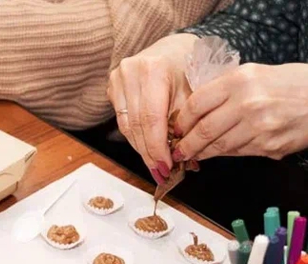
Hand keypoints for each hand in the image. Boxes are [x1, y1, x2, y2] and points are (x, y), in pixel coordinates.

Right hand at [108, 34, 197, 183]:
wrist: (174, 47)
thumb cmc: (189, 68)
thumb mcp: (195, 92)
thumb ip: (187, 123)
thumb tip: (185, 158)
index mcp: (153, 70)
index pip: (151, 119)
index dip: (157, 147)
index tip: (167, 167)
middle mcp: (131, 73)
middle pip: (136, 124)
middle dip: (149, 153)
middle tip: (161, 173)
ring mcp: (118, 78)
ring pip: (126, 125)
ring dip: (141, 149)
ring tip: (155, 166)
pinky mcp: (112, 86)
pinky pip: (123, 119)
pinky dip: (136, 137)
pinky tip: (146, 149)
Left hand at [171, 63, 307, 160]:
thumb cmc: (291, 84)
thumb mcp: (256, 73)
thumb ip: (225, 89)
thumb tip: (193, 111)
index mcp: (240, 80)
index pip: (196, 104)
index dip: (181, 120)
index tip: (174, 128)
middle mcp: (248, 103)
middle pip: (204, 130)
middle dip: (186, 144)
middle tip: (177, 150)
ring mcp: (259, 127)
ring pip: (219, 146)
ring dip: (202, 153)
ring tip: (192, 154)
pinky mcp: (269, 145)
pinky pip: (238, 152)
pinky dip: (225, 153)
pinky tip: (218, 152)